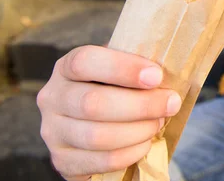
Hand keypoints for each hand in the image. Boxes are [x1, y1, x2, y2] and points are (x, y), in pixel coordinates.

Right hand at [37, 45, 181, 180]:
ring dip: (138, 130)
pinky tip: (146, 143)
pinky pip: (101, 161)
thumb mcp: (120, 71)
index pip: (85, 61)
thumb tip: (167, 73)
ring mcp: (53, 132)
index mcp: (66, 67)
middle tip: (171, 103)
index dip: (123, 68)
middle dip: (141, 105)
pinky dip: (130, 153)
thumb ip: (135, 69)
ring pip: (97, 136)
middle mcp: (52, 98)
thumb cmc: (115, 89)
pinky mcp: (62, 161)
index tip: (156, 76)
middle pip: (93, 103)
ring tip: (159, 122)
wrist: (96, 122)